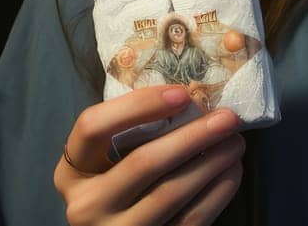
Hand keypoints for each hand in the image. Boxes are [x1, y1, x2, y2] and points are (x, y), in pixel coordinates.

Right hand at [54, 84, 245, 224]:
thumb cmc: (119, 187)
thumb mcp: (109, 161)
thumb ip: (132, 134)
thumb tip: (190, 98)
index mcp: (71, 173)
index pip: (93, 127)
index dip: (138, 105)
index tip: (182, 93)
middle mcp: (86, 205)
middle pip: (142, 162)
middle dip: (192, 135)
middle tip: (227, 118)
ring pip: (170, 193)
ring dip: (212, 162)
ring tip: (236, 142)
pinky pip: (190, 220)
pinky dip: (218, 193)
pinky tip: (232, 171)